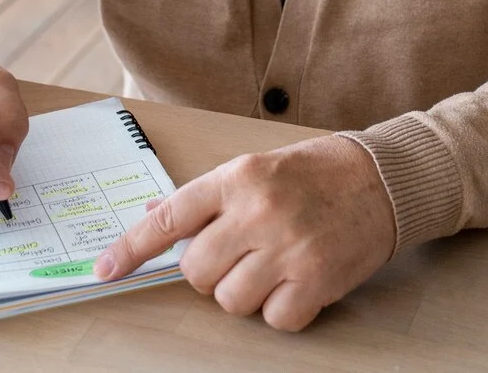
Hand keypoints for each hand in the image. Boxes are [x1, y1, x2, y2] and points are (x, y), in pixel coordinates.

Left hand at [94, 135, 395, 330]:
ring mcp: (287, 248)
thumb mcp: (255, 168)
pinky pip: (273, 320)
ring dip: (244, 293)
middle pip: (195, 272)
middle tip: (238, 256)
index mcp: (237, 178)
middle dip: (209, 273)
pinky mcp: (316, 280)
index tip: (104, 270)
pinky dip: (280, 311)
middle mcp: (258, 212)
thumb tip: (154, 215)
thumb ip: (207, 197)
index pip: (169, 218)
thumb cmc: (315, 173)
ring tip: (272, 267)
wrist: (382, 179)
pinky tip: (296, 283)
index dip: (131, 248)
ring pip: (230, 301)